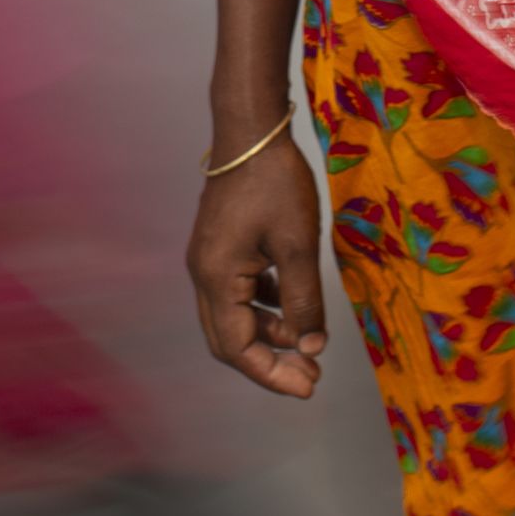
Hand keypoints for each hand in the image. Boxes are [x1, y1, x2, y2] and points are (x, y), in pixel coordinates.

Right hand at [184, 131, 327, 397]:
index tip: (309, 386)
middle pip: (229, 339)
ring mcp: (208, 258)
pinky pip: (238, 292)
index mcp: (217, 278)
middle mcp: (203, 274)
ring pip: (233, 317)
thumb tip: (311, 348)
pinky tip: (292, 306)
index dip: (271, 375)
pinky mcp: (219, 245)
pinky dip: (263, 307)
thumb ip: (303, 301)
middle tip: (310, 375)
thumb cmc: (275, 183)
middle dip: (269, 363)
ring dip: (267, 335)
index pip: (238, 348)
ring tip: (307, 344)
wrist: (251, 129)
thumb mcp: (298, 245)